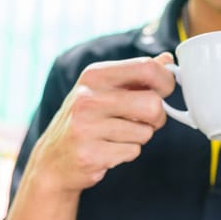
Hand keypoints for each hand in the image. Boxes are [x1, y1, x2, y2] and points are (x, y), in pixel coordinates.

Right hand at [25, 53, 174, 194]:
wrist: (53, 159)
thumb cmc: (86, 120)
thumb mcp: (105, 89)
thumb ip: (137, 75)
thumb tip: (168, 60)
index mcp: (95, 75)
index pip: (147, 68)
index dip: (166, 81)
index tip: (164, 91)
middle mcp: (88, 97)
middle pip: (153, 104)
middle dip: (157, 117)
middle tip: (145, 121)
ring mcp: (86, 127)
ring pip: (146, 132)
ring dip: (139, 137)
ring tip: (117, 136)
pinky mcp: (90, 154)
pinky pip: (133, 152)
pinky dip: (127, 153)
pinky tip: (108, 150)